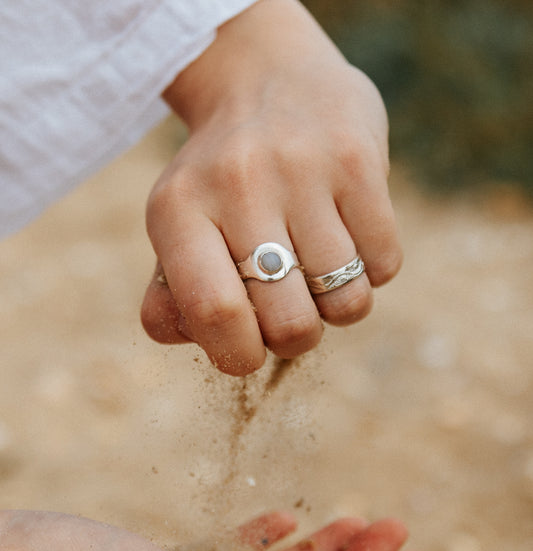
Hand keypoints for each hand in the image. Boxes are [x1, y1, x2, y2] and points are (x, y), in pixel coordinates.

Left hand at [141, 0, 401, 374]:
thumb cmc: (221, 184)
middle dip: (295, 338)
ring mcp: (302, 169)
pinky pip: (384, 266)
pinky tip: (349, 236)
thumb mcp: (179, 229)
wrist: (269, 80)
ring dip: (338, 306)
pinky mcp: (359, 162)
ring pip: (345, 303)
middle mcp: (237, 184)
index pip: (214, 313)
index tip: (248, 352)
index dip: (238, 356)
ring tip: (319, 269)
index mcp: (176, 211)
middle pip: (288, 323)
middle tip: (290, 308)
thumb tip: (207, 342)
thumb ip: (172, 298)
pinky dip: (371, 271)